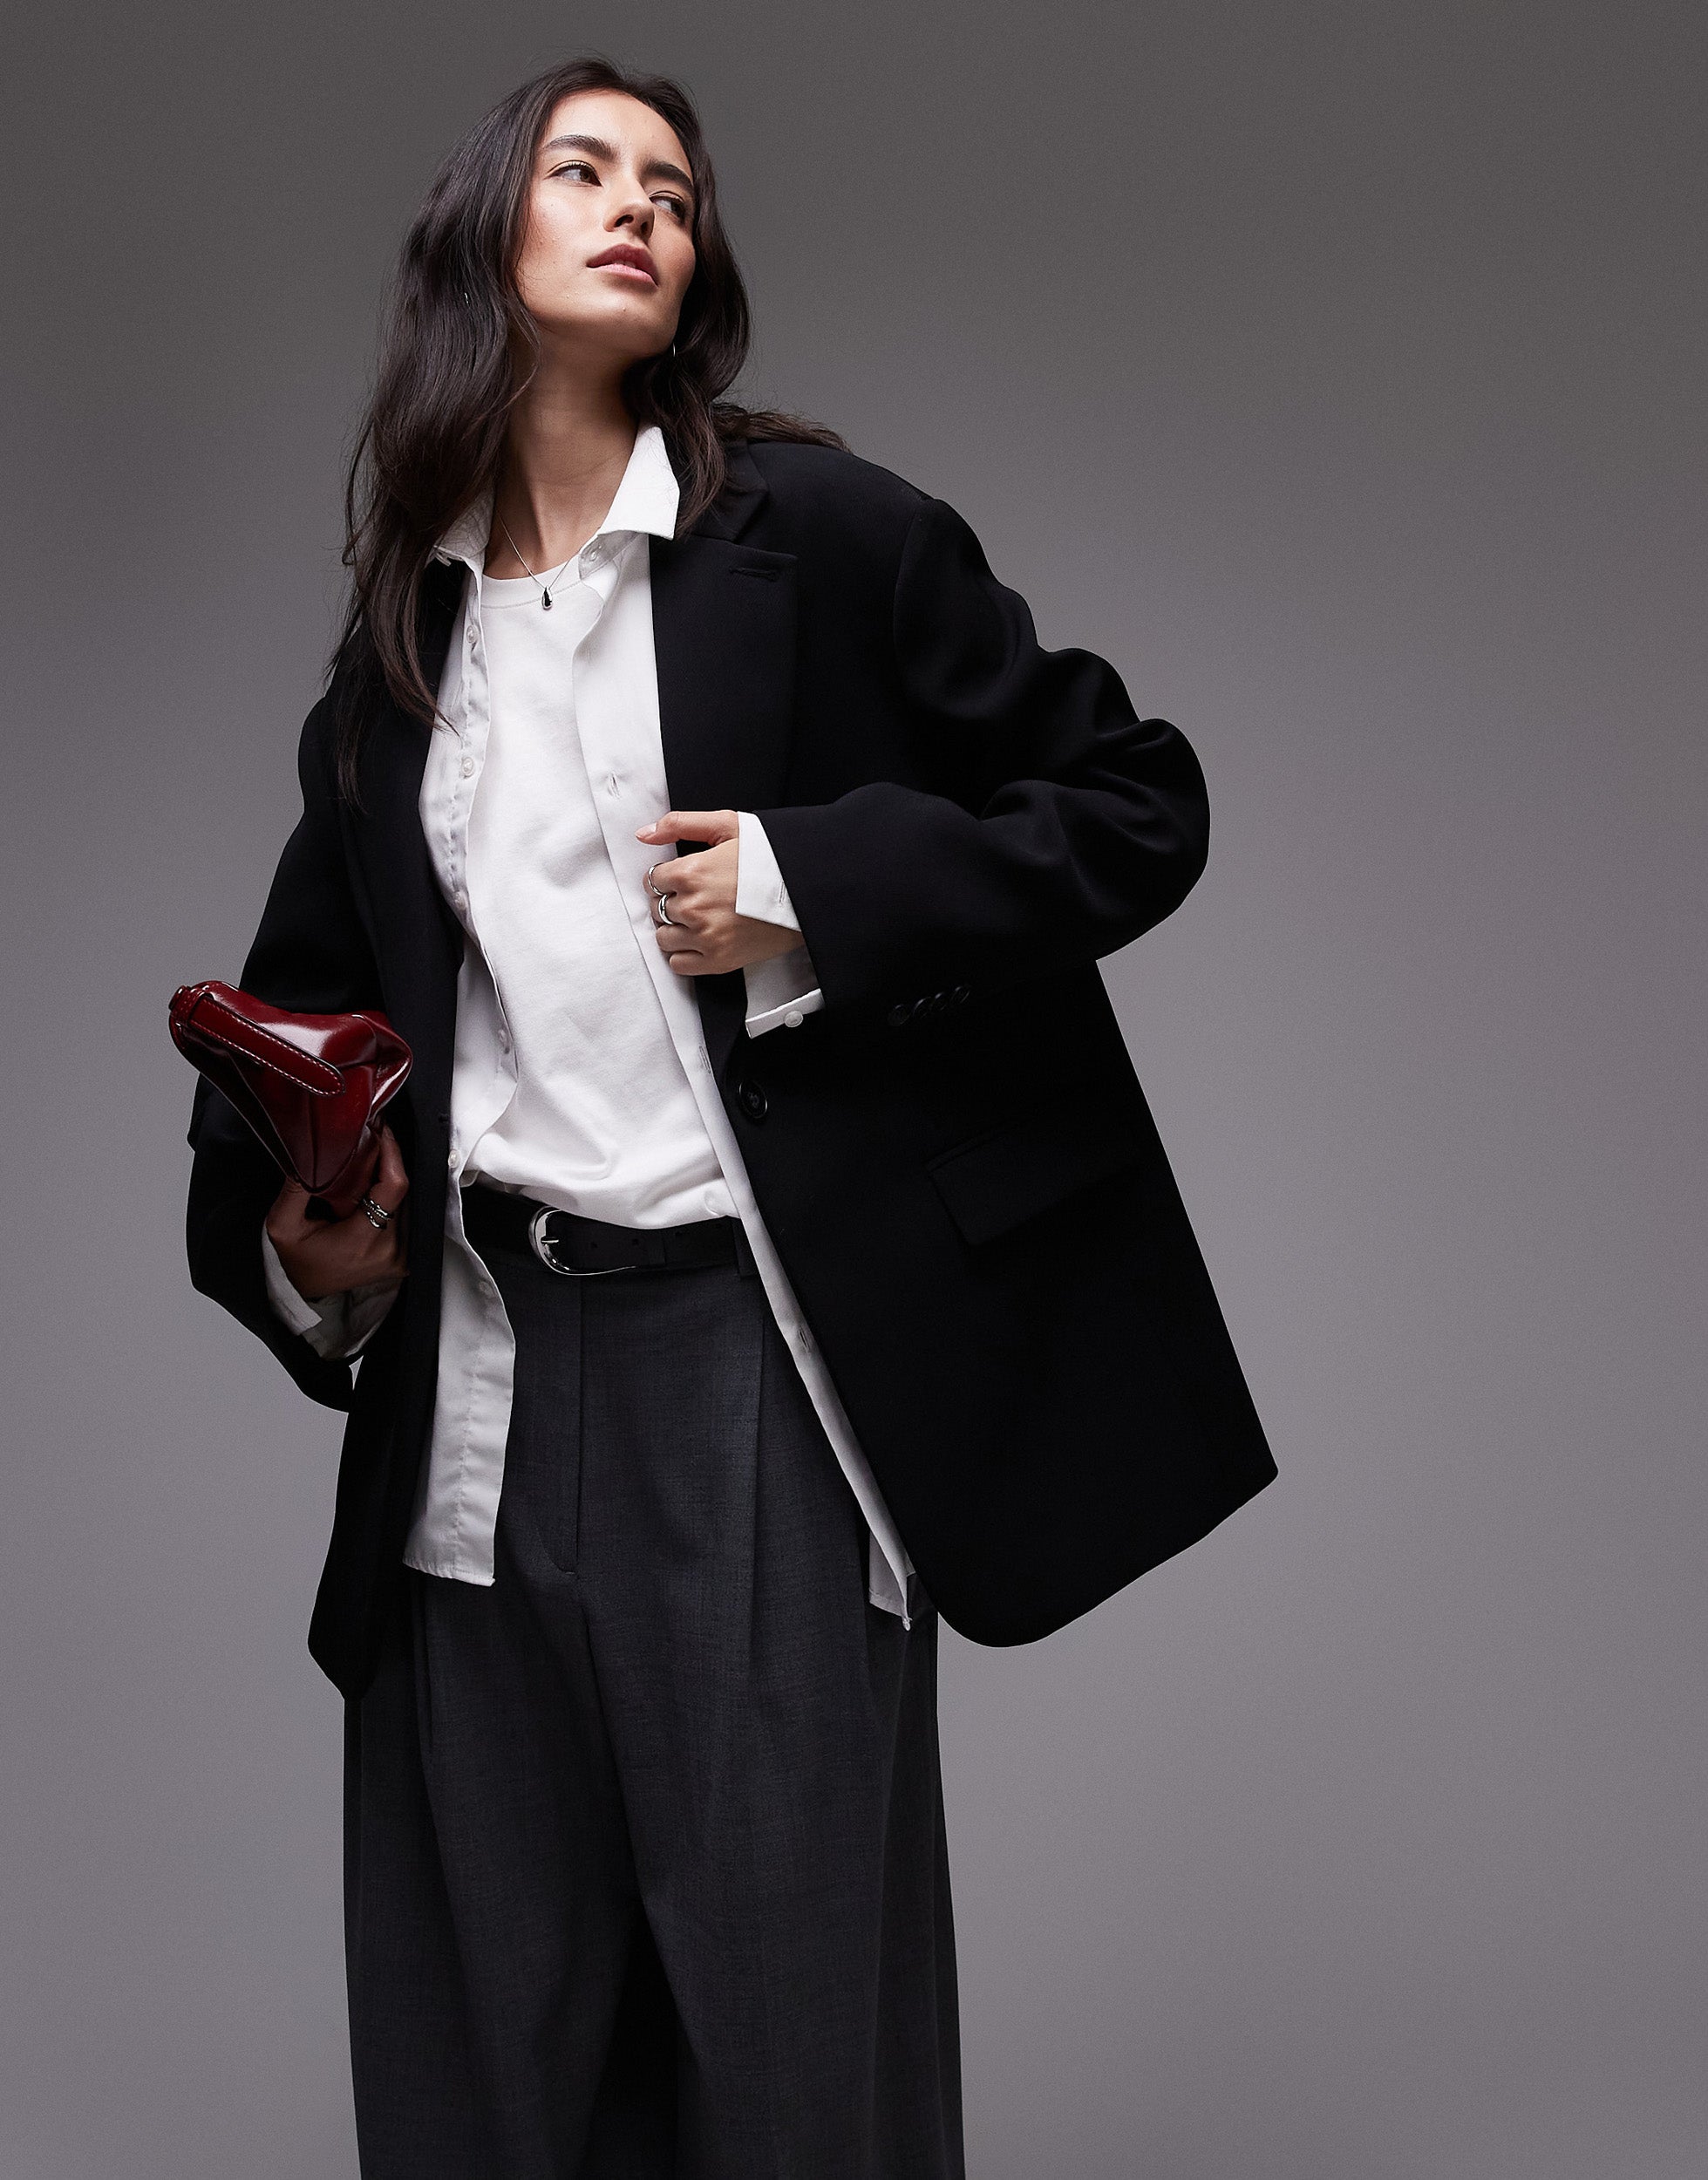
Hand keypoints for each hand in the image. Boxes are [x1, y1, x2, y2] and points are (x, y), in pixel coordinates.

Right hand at [265, 1126, 409, 1301]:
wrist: (308, 1292)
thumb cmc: (296, 1260)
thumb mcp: (283, 1225)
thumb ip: (295, 1190)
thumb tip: (308, 1152)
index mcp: (363, 1241)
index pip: (394, 1187)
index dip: (391, 1153)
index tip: (380, 1131)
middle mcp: (390, 1250)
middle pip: (401, 1190)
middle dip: (385, 1163)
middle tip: (366, 1144)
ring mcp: (401, 1256)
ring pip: (405, 1202)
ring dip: (387, 1181)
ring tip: (365, 1168)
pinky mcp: (405, 1257)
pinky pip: (404, 1217)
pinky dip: (389, 1200)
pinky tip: (369, 1193)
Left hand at [636, 809, 801, 975]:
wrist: (807, 892)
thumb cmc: (770, 857)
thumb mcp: (728, 826)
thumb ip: (681, 824)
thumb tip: (643, 835)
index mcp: (692, 872)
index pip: (651, 880)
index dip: (665, 878)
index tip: (681, 879)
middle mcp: (694, 907)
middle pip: (657, 908)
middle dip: (671, 901)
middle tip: (696, 896)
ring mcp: (706, 937)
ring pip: (663, 937)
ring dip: (675, 928)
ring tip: (699, 918)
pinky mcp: (718, 961)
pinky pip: (678, 964)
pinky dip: (684, 954)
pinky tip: (700, 939)